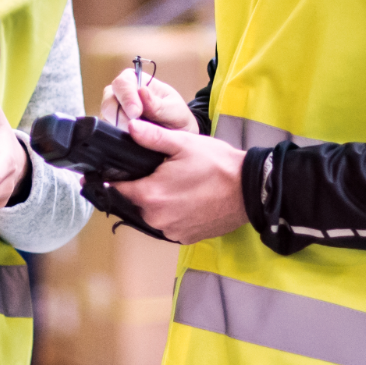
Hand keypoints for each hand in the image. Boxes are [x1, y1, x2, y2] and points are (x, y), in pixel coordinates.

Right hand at [101, 70, 198, 133]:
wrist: (179, 138)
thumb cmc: (177, 118)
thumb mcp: (174, 111)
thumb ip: (158, 104)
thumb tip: (141, 91)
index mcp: (137, 81)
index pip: (123, 82)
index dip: (127, 97)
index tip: (136, 112)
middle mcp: (122, 95)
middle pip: (109, 100)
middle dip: (120, 116)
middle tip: (134, 128)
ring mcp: (115, 112)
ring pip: (106, 117)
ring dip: (119, 128)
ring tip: (136, 137)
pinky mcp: (113, 128)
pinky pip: (107, 132)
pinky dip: (117, 137)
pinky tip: (131, 142)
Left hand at [112, 118, 247, 243]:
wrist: (249, 190)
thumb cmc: (216, 164)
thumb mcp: (183, 143)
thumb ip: (152, 137)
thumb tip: (131, 126)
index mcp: (150, 195)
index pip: (118, 189)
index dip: (116, 178)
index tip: (119, 170)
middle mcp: (156, 219)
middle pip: (135, 202)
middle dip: (143, 188)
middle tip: (160, 172)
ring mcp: (172, 231)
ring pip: (153, 214)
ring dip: (158, 202)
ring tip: (177, 185)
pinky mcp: (186, 238)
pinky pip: (169, 224)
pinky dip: (173, 213)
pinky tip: (187, 199)